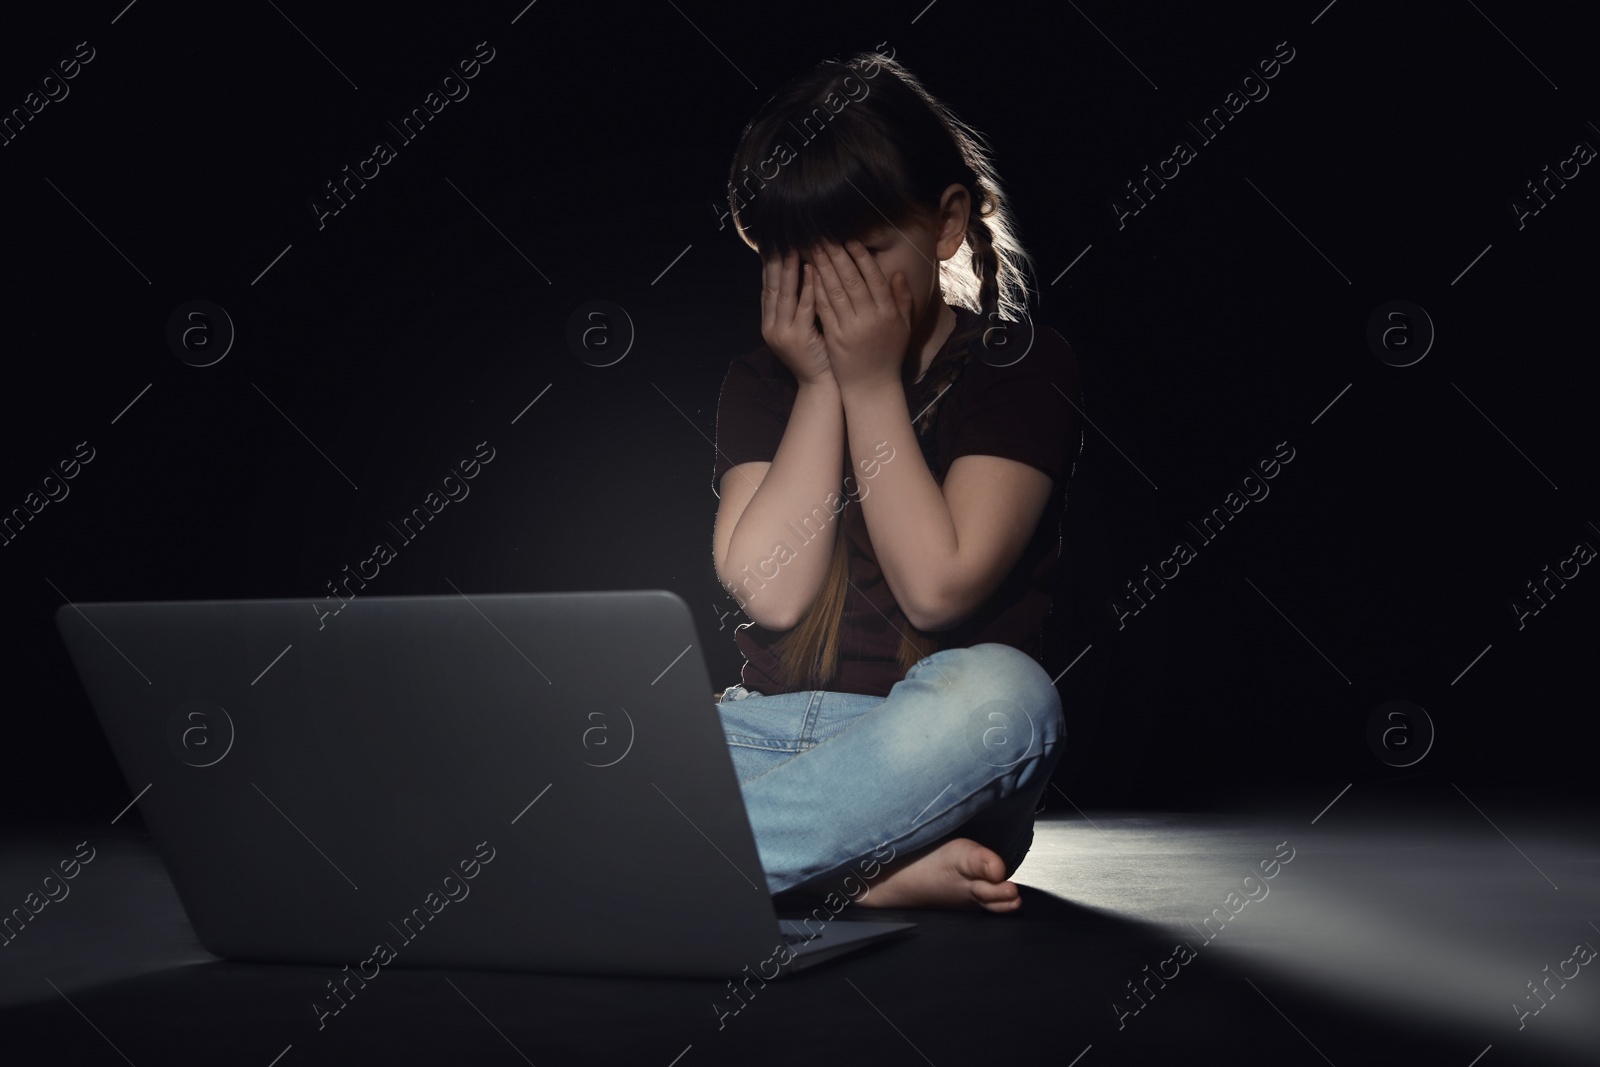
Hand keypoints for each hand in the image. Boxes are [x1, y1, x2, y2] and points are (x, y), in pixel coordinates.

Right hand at [759, 249, 832, 385]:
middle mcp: (771, 328)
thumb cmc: (817, 355)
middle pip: (771, 288)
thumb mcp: (801, 328)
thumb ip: (797, 306)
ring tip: (795, 248)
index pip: (767, 289)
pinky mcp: (798, 339)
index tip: (774, 244)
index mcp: (769, 324)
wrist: (821, 386)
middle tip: (781, 239)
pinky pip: (803, 307)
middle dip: (776, 262)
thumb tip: (801, 273)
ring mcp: (783, 334)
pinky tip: (812, 270)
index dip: (769, 266)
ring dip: (790, 270)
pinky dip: (808, 287)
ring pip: (785, 295)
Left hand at [809, 239, 911, 390]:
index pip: (874, 279)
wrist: (872, 386)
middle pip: (851, 281)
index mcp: (888, 314)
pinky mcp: (834, 338)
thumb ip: (902, 299)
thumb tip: (897, 272)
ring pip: (835, 292)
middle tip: (825, 237)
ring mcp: (850, 329)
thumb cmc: (889, 354)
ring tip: (814, 249)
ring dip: (823, 268)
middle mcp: (870, 319)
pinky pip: (824, 309)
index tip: (850, 240)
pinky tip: (809, 275)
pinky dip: (816, 290)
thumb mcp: (903, 326)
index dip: (861, 258)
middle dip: (837, 256)